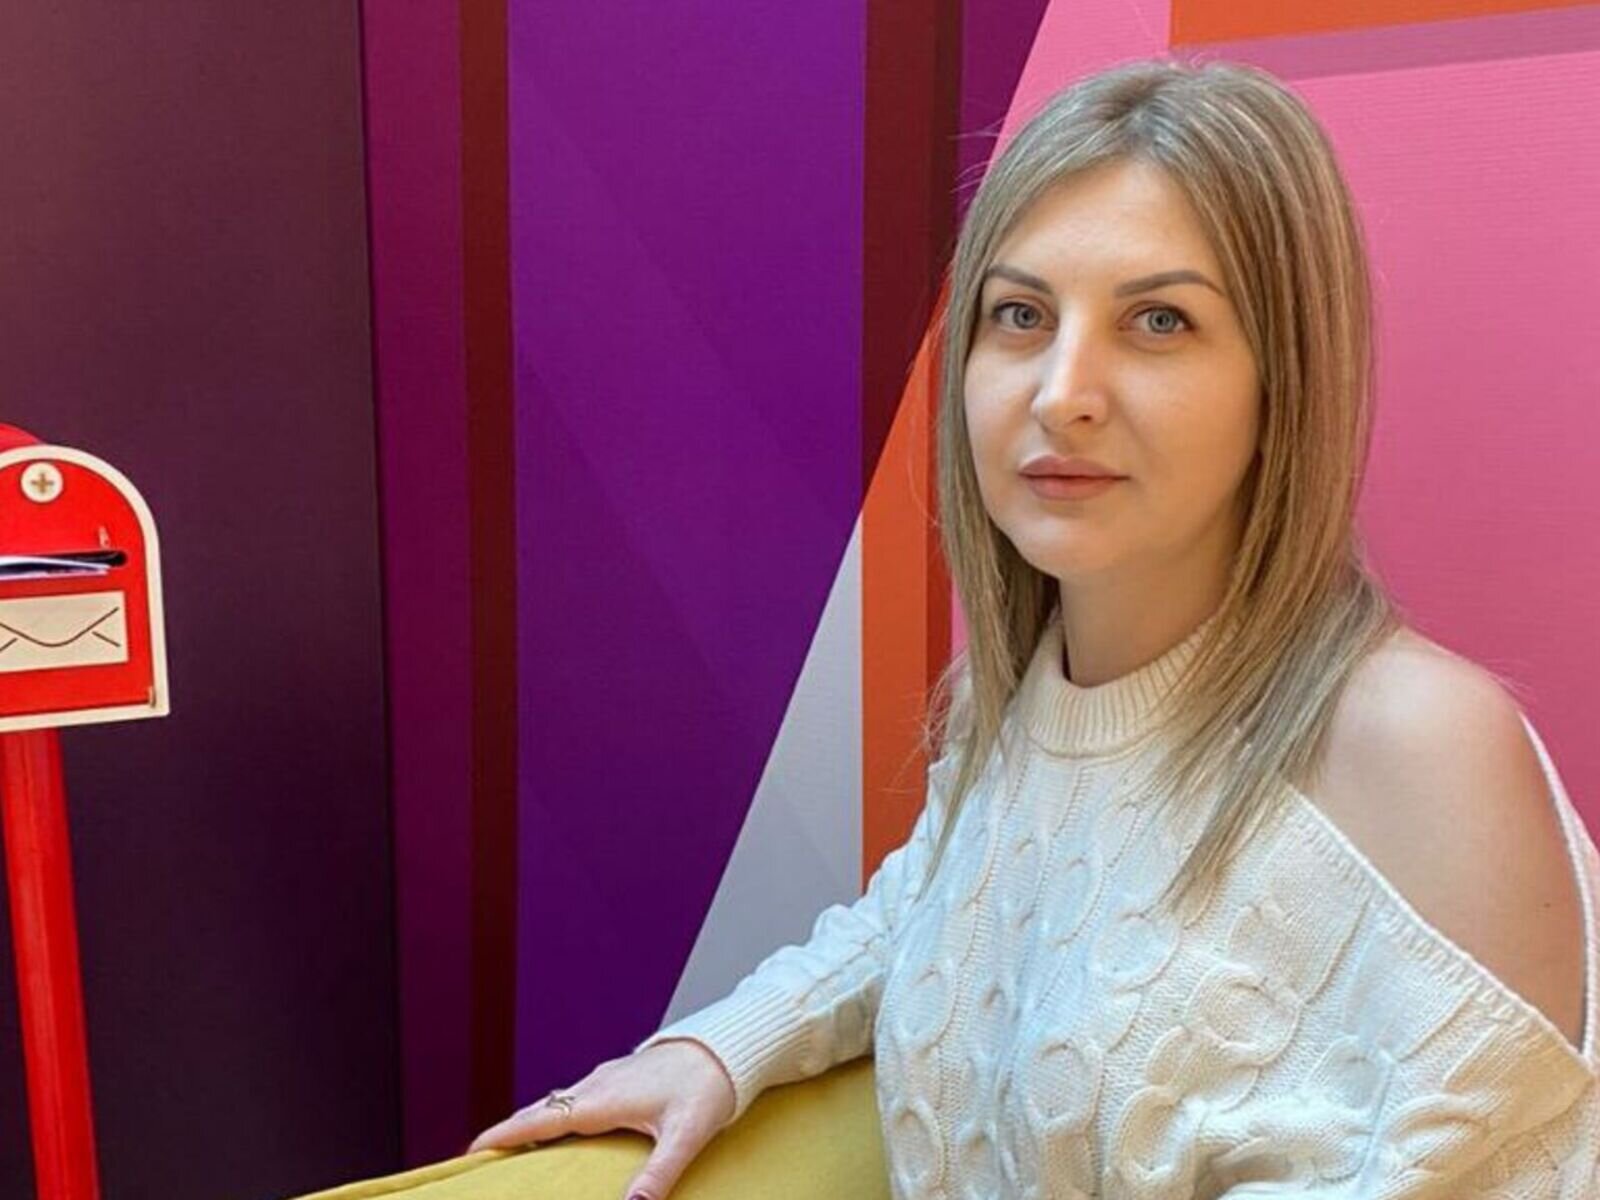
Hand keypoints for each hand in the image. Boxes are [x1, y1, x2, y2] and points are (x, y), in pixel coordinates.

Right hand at [465, 1038, 737, 1199]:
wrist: (728, 1044)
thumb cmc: (708, 1085)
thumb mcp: (685, 1135)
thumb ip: (659, 1174)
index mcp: (603, 1099)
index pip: (542, 1118)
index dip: (506, 1134)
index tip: (473, 1149)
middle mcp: (598, 1084)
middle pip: (543, 1109)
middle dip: (511, 1130)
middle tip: (482, 1154)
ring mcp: (609, 1076)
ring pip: (560, 1101)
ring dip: (535, 1120)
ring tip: (515, 1145)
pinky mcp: (622, 1075)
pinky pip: (578, 1095)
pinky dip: (560, 1112)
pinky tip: (567, 1126)